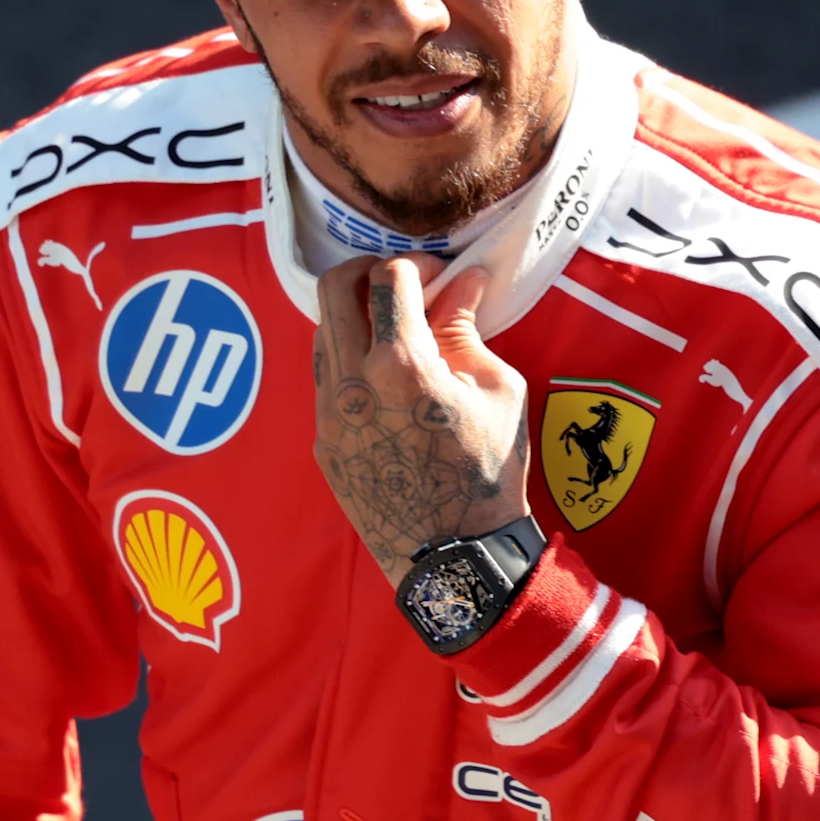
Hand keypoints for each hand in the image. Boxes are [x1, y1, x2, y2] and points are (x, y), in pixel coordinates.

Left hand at [311, 256, 532, 583]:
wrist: (453, 556)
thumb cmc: (487, 474)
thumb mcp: (497, 391)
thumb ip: (467, 330)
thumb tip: (464, 283)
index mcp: (400, 364)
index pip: (389, 277)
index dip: (418, 264)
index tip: (441, 275)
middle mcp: (350, 382)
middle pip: (334, 286)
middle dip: (369, 269)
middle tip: (403, 283)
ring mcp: (328, 414)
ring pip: (322, 331)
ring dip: (356, 316)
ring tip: (396, 331)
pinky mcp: (322, 441)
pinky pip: (326, 379)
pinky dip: (351, 360)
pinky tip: (386, 380)